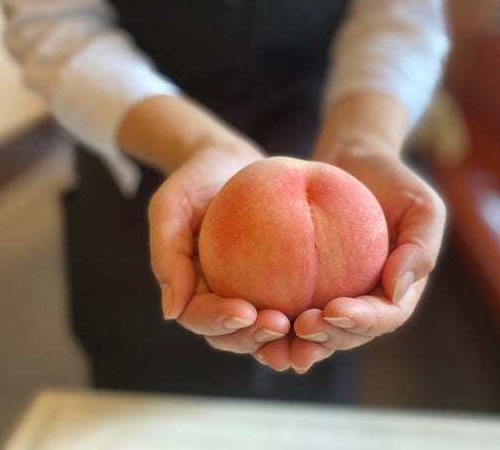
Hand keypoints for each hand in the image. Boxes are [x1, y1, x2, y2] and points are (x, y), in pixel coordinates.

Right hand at [118, 95, 291, 364]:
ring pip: (265, 330)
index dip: (221, 322)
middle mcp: (220, 299)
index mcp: (191, 290)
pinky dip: (309, 313)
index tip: (245, 312)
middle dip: (255, 337)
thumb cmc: (195, 181)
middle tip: (280, 324)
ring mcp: (249, 293)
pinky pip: (294, 303)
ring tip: (308, 329)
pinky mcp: (278, 283)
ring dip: (284, 338)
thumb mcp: (171, 206)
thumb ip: (167, 255)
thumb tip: (171, 313)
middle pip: (234, 335)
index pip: (201, 317)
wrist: (228, 162)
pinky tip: (332, 309)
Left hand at [289, 93, 446, 372]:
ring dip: (296, 340)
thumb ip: (420, 248)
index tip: (334, 309)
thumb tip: (396, 290)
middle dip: (326, 338)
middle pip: (347, 334)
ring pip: (316, 330)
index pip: (384, 317)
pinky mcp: (305, 284)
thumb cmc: (394, 181)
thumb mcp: (422, 206)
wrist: (355, 163)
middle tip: (301, 327)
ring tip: (273, 336)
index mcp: (396, 292)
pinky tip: (250, 315)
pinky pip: (288, 303)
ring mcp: (335, 295)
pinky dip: (272, 315)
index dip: (361, 322)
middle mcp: (365, 303)